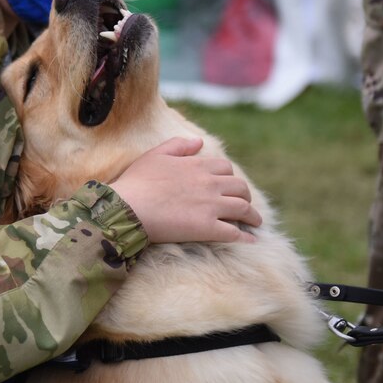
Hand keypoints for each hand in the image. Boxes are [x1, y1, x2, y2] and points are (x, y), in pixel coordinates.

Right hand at [109, 137, 259, 244]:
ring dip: (252, 216)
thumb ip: (178, 145)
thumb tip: (199, 141)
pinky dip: (245, 237)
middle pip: (240, 187)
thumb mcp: (155, 155)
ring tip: (255, 223)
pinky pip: (234, 233)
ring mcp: (210, 207)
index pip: (225, 168)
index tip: (227, 185)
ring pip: (243, 209)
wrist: (127, 209)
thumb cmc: (137, 182)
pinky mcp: (207, 228)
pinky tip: (250, 240)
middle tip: (245, 204)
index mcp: (198, 165)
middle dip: (245, 195)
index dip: (229, 177)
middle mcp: (209, 184)